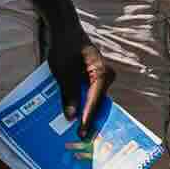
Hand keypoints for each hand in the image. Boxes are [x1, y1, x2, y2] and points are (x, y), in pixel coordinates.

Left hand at [38, 0, 109, 132]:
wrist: (64, 29)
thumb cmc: (64, 47)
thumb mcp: (63, 72)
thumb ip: (68, 93)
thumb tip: (71, 116)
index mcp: (102, 74)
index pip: (94, 102)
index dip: (87, 120)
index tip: (81, 135)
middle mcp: (106, 77)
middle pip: (97, 103)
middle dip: (88, 119)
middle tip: (80, 138)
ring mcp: (101, 77)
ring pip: (93, 100)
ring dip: (84, 113)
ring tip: (76, 131)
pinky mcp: (93, 78)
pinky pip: (89, 94)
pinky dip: (82, 104)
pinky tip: (72, 115)